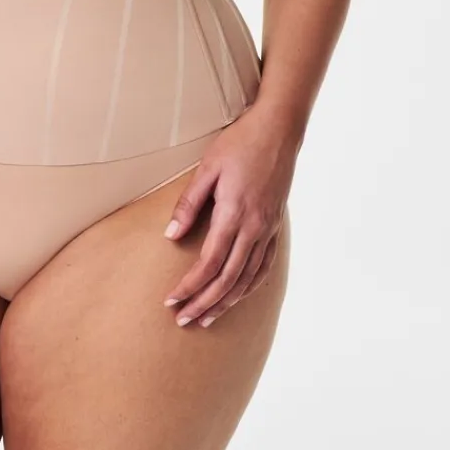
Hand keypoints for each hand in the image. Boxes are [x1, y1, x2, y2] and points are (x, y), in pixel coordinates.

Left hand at [161, 108, 295, 327]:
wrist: (279, 129)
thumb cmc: (239, 143)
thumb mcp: (207, 167)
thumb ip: (189, 203)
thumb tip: (171, 236)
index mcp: (234, 213)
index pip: (209, 262)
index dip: (190, 286)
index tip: (171, 301)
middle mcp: (254, 227)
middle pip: (228, 279)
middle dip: (204, 303)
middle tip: (183, 320)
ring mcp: (267, 229)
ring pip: (248, 278)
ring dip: (226, 301)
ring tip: (206, 318)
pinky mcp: (274, 226)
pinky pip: (264, 266)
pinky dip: (249, 286)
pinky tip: (237, 295)